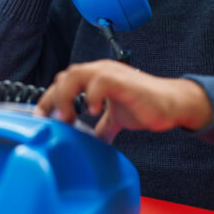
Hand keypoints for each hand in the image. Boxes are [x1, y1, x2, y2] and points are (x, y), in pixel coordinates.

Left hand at [34, 60, 213, 140]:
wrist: (172, 105)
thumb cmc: (145, 105)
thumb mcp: (116, 118)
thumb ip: (101, 127)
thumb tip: (90, 143)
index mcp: (95, 77)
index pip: (64, 82)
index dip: (49, 98)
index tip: (42, 117)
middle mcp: (100, 71)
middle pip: (65, 76)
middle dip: (53, 98)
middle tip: (53, 120)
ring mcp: (111, 73)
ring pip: (77, 74)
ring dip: (66, 96)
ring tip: (67, 116)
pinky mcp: (123, 80)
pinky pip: (100, 81)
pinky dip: (92, 95)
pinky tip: (93, 111)